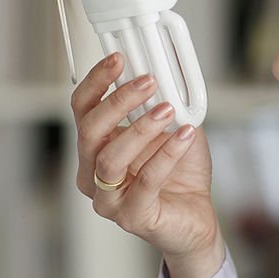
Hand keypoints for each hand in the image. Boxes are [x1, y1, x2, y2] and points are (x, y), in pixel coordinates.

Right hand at [71, 52, 224, 277]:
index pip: (82, 109)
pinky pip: (145, 181)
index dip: (96, 81)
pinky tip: (185, 136)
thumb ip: (165, 100)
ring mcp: (108, 199)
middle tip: (147, 81)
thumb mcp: (173, 127)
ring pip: (110, 158)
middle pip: (89, 130)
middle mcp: (92, 173)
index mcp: (94, 148)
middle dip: (117, 100)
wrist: (196, 218)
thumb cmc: (179, 174)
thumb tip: (169, 63)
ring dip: (140, 128)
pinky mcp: (132, 217)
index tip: (118, 59)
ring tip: (167, 110)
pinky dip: (166, 154)